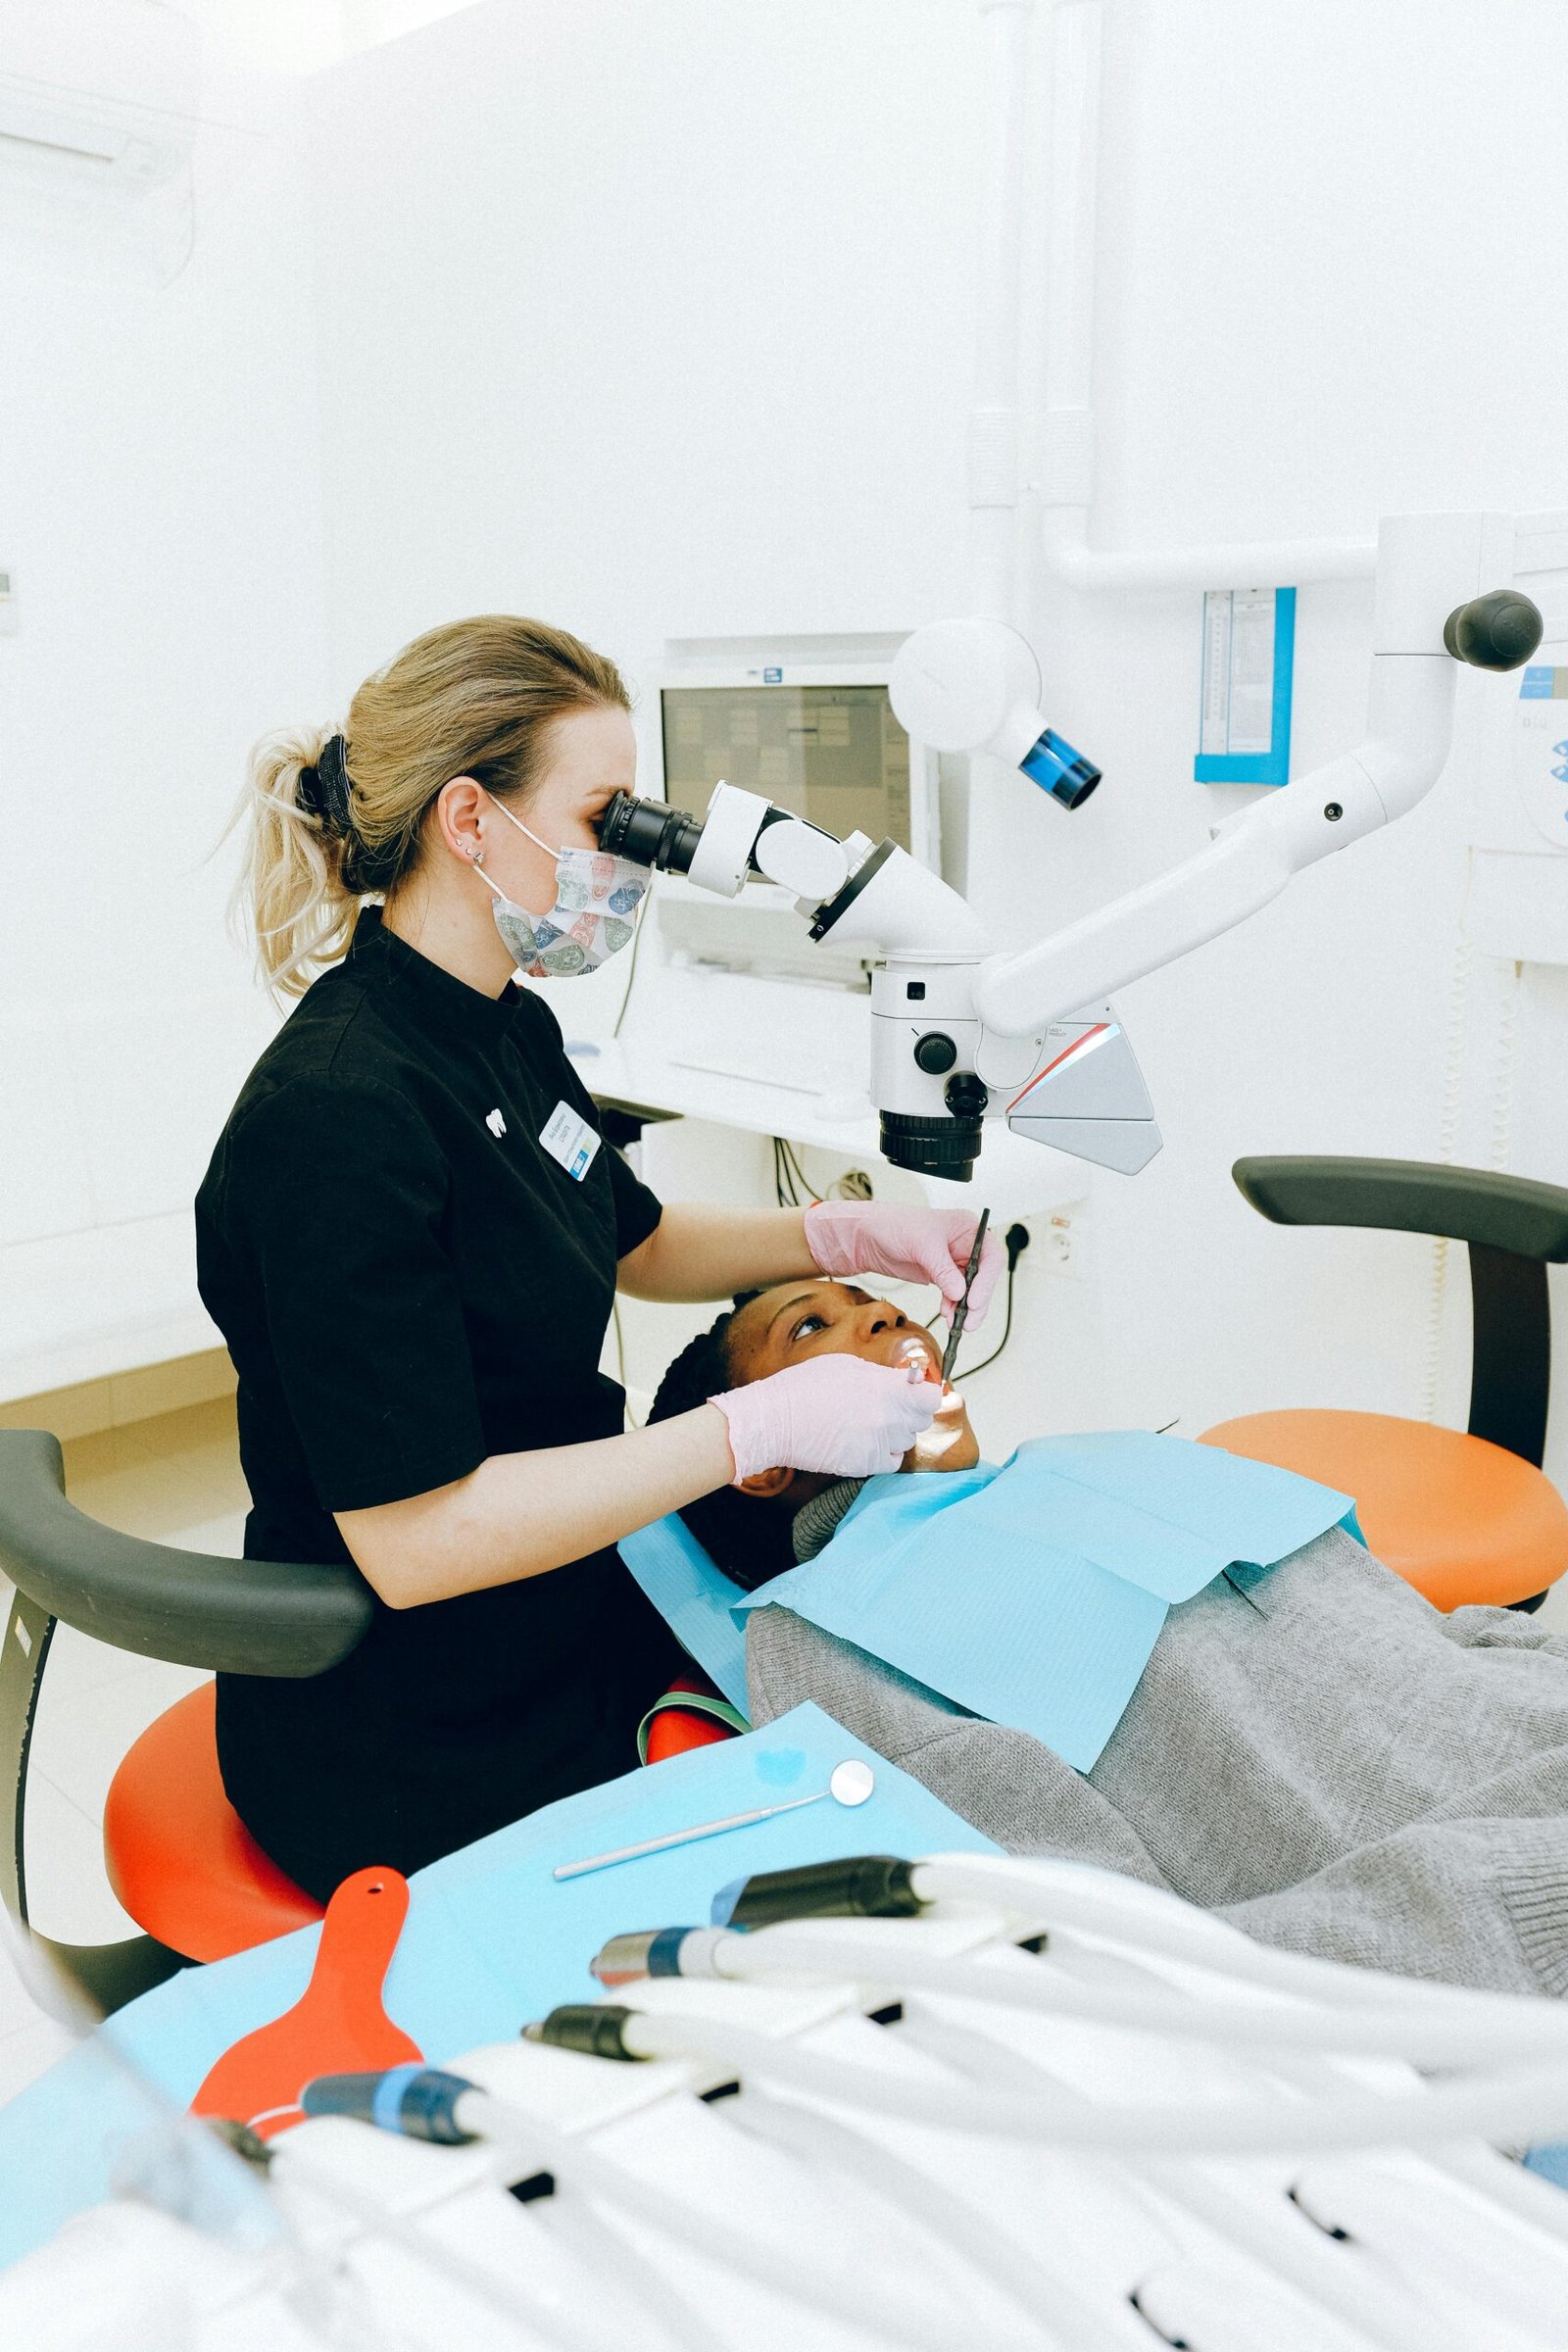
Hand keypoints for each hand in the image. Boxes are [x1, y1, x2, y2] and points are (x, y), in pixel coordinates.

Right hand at [710, 1355, 939, 1484]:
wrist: (777, 1420)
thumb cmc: (806, 1386)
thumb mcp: (848, 1365)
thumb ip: (882, 1375)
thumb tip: (904, 1381)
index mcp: (887, 1388)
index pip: (932, 1397)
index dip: (925, 1393)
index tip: (916, 1392)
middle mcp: (889, 1418)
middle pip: (921, 1419)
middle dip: (909, 1411)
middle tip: (887, 1405)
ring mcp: (879, 1444)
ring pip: (907, 1440)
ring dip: (895, 1432)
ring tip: (867, 1422)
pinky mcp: (866, 1464)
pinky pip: (892, 1461)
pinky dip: (884, 1452)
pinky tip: (863, 1440)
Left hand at [804, 1201, 1002, 1328]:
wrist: (868, 1236)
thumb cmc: (893, 1224)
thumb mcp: (922, 1244)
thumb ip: (943, 1270)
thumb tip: (960, 1292)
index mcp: (968, 1228)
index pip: (990, 1256)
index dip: (986, 1280)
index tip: (974, 1299)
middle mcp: (965, 1244)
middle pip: (983, 1277)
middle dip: (977, 1300)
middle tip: (969, 1320)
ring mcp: (953, 1261)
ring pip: (970, 1289)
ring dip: (964, 1307)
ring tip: (956, 1322)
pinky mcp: (941, 1274)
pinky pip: (955, 1294)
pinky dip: (953, 1306)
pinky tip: (948, 1313)